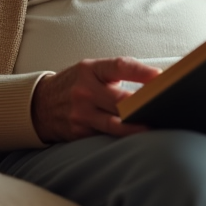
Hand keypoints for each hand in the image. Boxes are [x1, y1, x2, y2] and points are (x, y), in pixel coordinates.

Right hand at [31, 57, 160, 142]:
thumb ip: (117, 73)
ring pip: (115, 124)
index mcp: (91, 69)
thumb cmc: (75, 84)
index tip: (161, 76)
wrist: (40, 105)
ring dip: (136, 126)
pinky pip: (106, 137)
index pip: (120, 66)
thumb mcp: (91, 70)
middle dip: (143, 104)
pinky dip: (123, 138)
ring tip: (154, 127)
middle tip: (166, 106)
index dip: (142, 72)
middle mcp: (85, 91)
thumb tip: (155, 79)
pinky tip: (138, 139)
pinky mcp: (80, 133)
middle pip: (120, 100)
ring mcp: (81, 114)